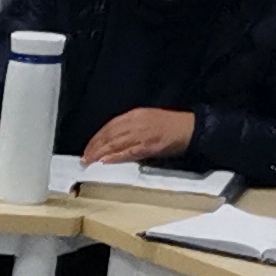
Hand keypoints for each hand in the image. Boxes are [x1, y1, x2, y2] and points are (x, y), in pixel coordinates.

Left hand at [81, 107, 196, 167]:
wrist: (190, 128)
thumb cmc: (170, 125)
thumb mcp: (147, 119)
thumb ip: (131, 127)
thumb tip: (114, 140)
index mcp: (135, 114)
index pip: (109, 126)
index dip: (97, 137)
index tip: (88, 146)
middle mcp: (136, 122)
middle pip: (109, 135)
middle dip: (94, 146)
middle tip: (84, 157)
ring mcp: (142, 134)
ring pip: (115, 143)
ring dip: (100, 153)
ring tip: (89, 161)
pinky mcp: (149, 145)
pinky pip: (128, 151)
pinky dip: (115, 156)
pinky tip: (105, 161)